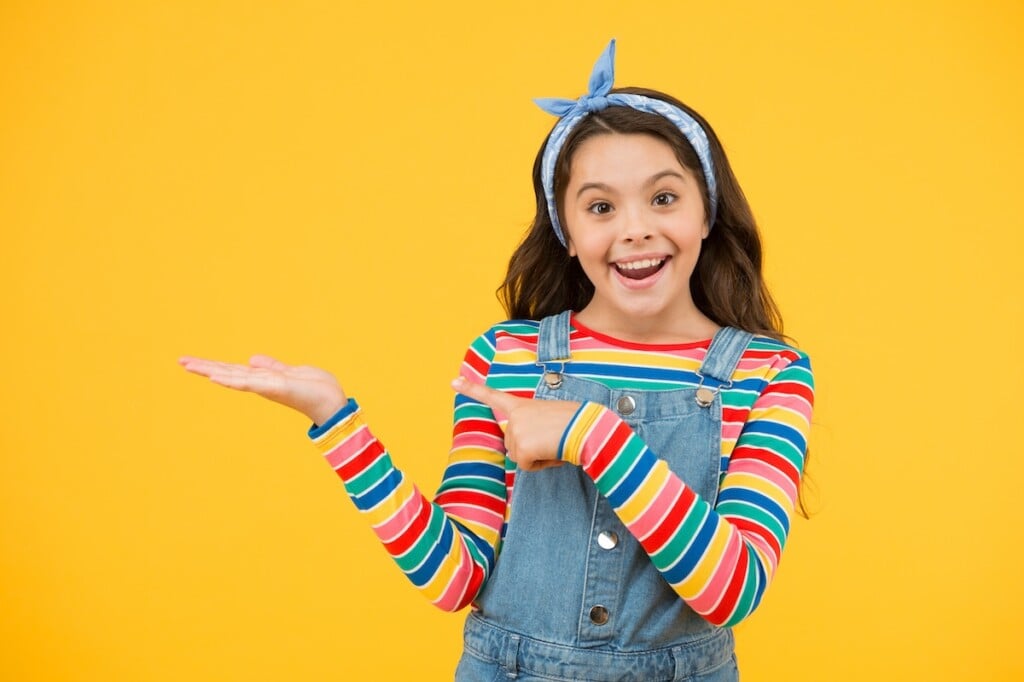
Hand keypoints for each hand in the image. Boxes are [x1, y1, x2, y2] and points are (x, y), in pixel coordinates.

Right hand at [179, 354, 346, 425]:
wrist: (332, 402)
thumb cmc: (314, 389)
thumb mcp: (289, 372)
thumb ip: (271, 366)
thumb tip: (252, 359)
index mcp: (263, 378)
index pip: (233, 370)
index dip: (213, 365)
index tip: (191, 360)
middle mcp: (261, 383)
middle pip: (227, 373)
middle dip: (204, 367)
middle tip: (180, 360)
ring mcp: (266, 386)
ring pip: (233, 377)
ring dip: (212, 370)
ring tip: (191, 366)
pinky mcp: (275, 387)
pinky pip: (250, 383)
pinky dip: (232, 379)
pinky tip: (216, 377)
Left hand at [451, 376, 579, 471]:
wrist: (588, 427)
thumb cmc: (577, 422)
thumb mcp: (550, 417)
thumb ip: (533, 427)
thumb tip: (527, 448)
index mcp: (522, 405)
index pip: (492, 396)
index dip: (472, 389)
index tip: (453, 381)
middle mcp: (515, 416)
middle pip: (514, 444)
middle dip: (533, 447)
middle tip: (553, 437)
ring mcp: (516, 431)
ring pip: (520, 457)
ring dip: (539, 456)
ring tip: (556, 442)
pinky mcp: (522, 447)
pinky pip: (527, 466)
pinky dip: (542, 464)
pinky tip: (554, 452)